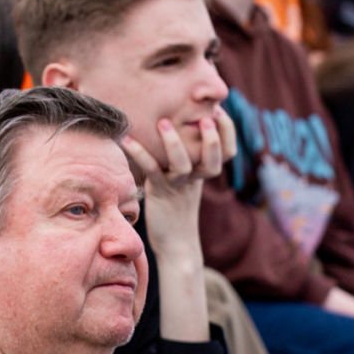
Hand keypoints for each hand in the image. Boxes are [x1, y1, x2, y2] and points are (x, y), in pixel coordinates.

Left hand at [119, 111, 230, 254]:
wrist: (175, 243)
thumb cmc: (176, 209)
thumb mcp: (186, 183)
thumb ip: (188, 161)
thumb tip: (179, 130)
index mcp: (204, 174)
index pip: (227, 153)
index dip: (227, 133)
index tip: (220, 110)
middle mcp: (196, 180)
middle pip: (213, 159)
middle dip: (213, 138)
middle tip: (208, 116)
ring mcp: (178, 186)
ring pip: (182, 164)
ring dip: (173, 143)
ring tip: (164, 123)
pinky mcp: (159, 192)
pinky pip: (150, 171)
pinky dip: (138, 153)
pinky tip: (126, 139)